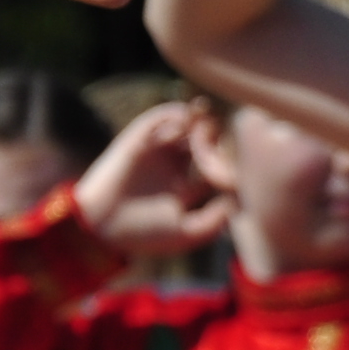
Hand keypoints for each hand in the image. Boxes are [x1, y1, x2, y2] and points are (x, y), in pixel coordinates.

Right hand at [71, 101, 236, 254]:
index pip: (217, 167)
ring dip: (202, 121)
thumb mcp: (187, 233)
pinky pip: (159, 117)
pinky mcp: (138, 139)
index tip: (248, 161)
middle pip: (205, 141)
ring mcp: (156, 151)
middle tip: (233, 135)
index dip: (234, 162)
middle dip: (221, 137)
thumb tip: (240, 200)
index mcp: (185, 188)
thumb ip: (215, 219)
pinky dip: (177, 114)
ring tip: (212, 125)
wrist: (100, 226)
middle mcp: (172, 166)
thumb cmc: (142, 234)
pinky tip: (190, 122)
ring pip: (186, 125)